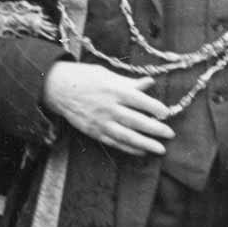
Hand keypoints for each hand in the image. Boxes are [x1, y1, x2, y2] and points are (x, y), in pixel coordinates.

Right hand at [42, 64, 174, 155]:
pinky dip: (129, 148)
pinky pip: (114, 142)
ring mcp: (101, 122)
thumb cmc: (85, 78)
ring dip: (145, 143)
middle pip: (135, 120)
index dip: (153, 107)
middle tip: (170, 134)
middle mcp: (108, 107)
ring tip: (160, 149)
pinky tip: (142, 151)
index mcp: (114, 90)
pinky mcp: (94, 131)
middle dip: (154, 129)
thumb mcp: (107, 75)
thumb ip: (129, 82)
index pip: (138, 100)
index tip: (166, 113)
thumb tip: (149, 82)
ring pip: (126, 135)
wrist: (57, 89)